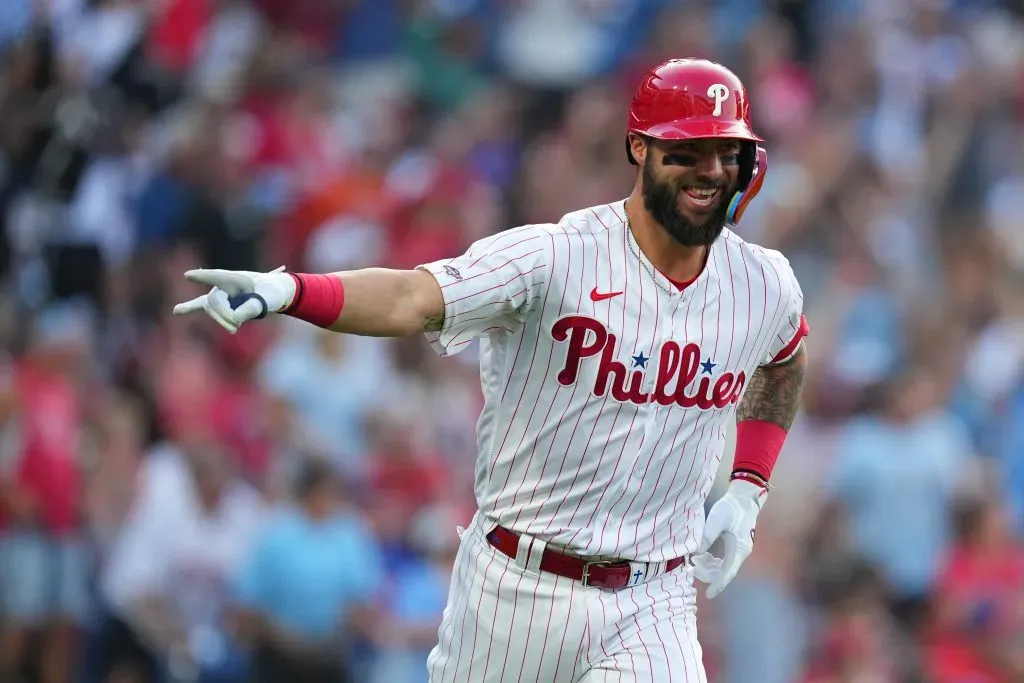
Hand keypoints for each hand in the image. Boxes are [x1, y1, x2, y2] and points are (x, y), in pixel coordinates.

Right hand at [172, 266, 295, 333]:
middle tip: (236, 328)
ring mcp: (220, 293)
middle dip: (222, 316)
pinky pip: (199, 304)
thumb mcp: (267, 299)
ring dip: (222, 320)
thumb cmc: (272, 291)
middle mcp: (224, 284)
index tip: (187, 276)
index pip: (217, 277)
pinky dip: (188, 308)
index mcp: (237, 278)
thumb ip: (251, 309)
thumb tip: (234, 320)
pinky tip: (176, 311)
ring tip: (234, 329)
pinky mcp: (219, 304)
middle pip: (213, 300)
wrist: (275, 292)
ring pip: (210, 308)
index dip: (203, 277)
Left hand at [695, 478, 766, 598]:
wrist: (744, 497)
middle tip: (693, 570)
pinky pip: (725, 560)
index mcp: (739, 549)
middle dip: (709, 575)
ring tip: (695, 562)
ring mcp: (740, 549)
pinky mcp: (737, 544)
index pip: (727, 573)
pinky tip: (703, 556)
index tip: (708, 595)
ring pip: (724, 566)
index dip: (718, 585)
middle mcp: (742, 552)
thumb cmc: (731, 508)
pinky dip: (714, 561)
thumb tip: (696, 553)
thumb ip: (706, 537)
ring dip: (711, 567)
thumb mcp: (716, 521)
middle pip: (725, 572)